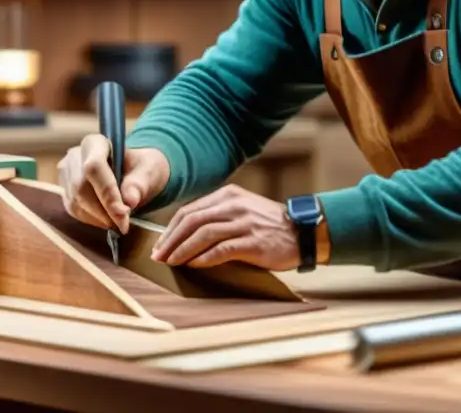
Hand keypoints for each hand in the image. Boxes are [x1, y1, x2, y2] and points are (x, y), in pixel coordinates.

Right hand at [57, 134, 169, 234]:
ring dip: (98, 217)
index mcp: (95, 142)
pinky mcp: (65, 191)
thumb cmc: (140, 168)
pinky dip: (91, 219)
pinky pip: (73, 209)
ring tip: (118, 221)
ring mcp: (66, 174)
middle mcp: (75, 156)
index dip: (107, 193)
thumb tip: (130, 201)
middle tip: (123, 223)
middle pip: (81, 187)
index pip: (94, 167)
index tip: (123, 213)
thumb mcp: (148, 171)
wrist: (133, 172)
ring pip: (76, 201)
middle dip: (103, 210)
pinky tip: (106, 219)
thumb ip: (139, 184)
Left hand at [150, 184, 316, 269]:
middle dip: (171, 240)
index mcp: (228, 196)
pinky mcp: (253, 241)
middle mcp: (234, 206)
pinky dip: (204, 258)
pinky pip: (221, 249)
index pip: (190, 210)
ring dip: (182, 250)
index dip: (170, 229)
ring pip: (203, 234)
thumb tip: (186, 236)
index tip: (160, 244)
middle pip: (192, 220)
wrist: (302, 232)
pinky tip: (193, 265)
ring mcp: (244, 223)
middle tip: (159, 256)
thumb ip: (218, 216)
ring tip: (171, 262)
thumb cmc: (268, 225)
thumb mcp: (242, 210)